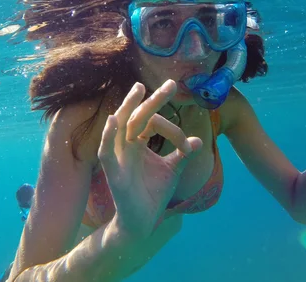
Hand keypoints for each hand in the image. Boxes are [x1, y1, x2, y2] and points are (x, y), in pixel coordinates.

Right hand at [98, 80, 202, 240]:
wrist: (144, 222)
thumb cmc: (154, 194)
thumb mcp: (173, 170)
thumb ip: (182, 154)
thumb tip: (199, 140)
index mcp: (137, 143)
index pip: (153, 123)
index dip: (173, 130)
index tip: (189, 145)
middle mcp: (126, 145)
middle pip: (137, 116)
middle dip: (153, 100)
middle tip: (170, 84)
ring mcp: (118, 156)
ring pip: (120, 126)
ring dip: (128, 107)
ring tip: (138, 90)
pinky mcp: (113, 171)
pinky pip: (106, 150)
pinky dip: (108, 135)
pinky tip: (113, 119)